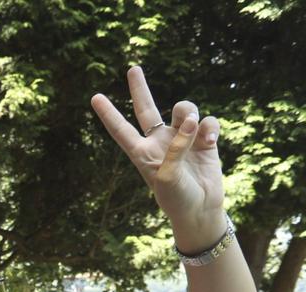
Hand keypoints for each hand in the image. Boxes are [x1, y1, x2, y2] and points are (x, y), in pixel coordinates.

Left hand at [90, 65, 225, 236]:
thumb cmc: (177, 198)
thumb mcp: (167, 177)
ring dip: (188, 112)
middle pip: (147, 109)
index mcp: (142, 152)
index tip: (95, 97)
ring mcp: (182, 138)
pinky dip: (209, 127)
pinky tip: (210, 141)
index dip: (109, 114)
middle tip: (132, 68)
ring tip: (193, 127)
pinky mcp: (203, 139)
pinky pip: (206, 121)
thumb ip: (175, 148)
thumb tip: (189, 121)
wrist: (201, 209)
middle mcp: (159, 141)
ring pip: (182, 109)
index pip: (121, 130)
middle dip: (139, 89)